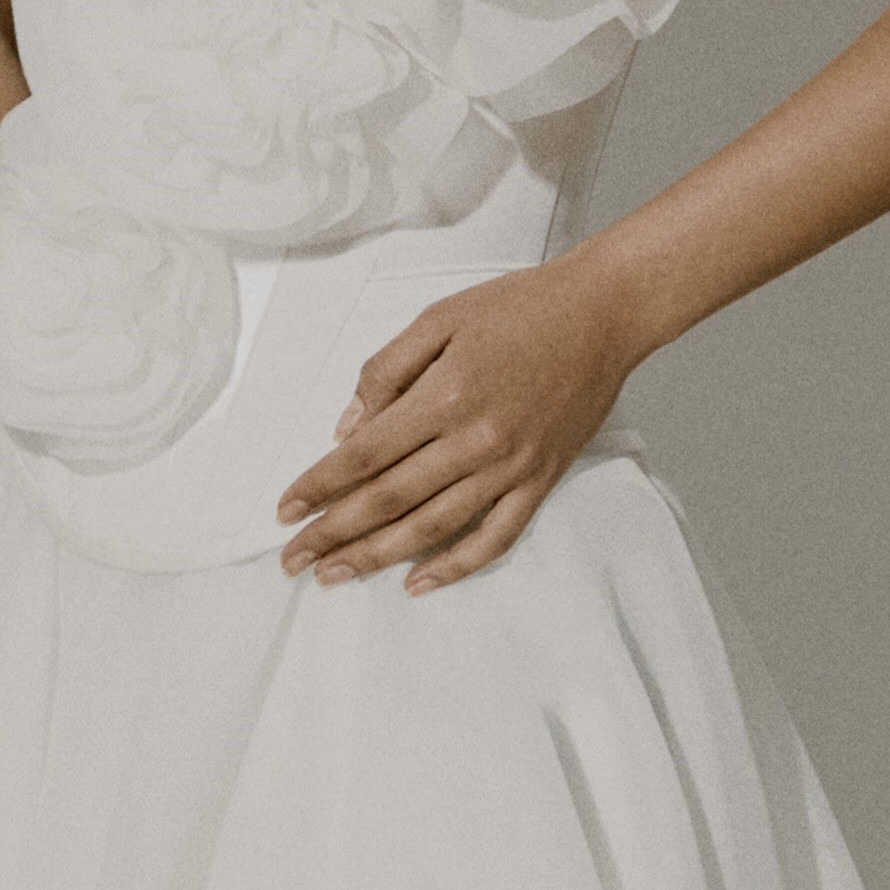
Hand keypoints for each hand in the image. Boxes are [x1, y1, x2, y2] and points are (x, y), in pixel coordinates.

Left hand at [276, 261, 639, 593]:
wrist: (603, 312)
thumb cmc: (520, 307)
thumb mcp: (439, 319)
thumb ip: (386, 372)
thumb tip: (348, 429)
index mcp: (444, 394)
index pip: (365, 455)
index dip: (319, 485)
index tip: (285, 510)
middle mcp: (475, 439)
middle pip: (389, 499)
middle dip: (333, 533)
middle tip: (293, 559)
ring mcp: (510, 466)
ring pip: (432, 526)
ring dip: (378, 556)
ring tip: (335, 575)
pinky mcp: (540, 480)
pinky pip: (494, 536)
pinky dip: (455, 566)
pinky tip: (418, 582)